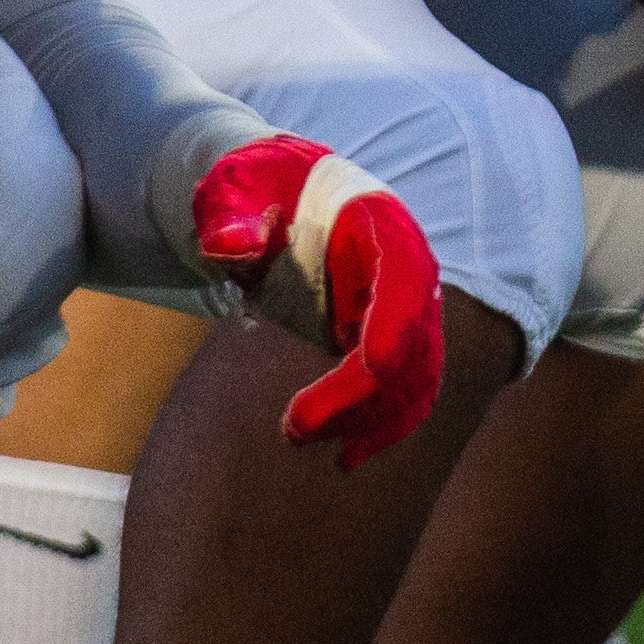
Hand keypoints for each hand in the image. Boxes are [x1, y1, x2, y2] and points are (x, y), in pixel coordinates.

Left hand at [192, 135, 442, 469]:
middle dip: (363, 395)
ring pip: (414, 380)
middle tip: (292, 430)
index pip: (403, 278)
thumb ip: (232, 210)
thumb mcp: (235, 183)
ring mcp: (402, 310)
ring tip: (300, 443)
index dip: (396, 321)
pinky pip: (401, 394)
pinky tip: (344, 460)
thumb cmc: (254, 183)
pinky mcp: (386, 341)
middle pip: (411, 344)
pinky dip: (381, 428)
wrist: (274, 190)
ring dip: (372, 422)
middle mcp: (407, 271)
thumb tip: (229, 248)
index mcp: (379, 225)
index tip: (373, 364)